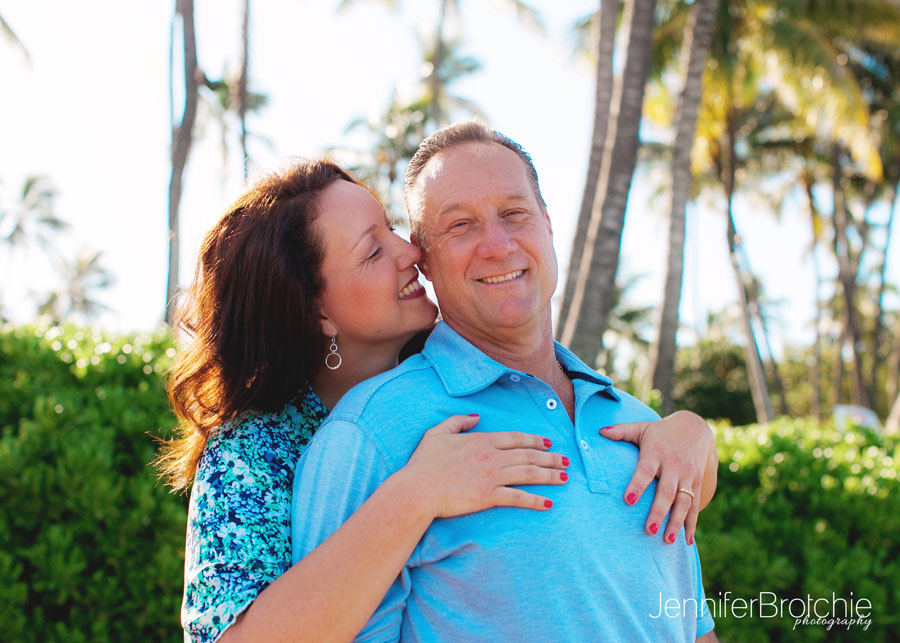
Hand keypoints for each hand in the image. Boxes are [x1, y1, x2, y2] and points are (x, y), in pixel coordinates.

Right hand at [399, 414, 568, 518]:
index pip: (515, 438)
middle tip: (566, 461)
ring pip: (528, 473)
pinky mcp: (488, 496)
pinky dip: (535, 500)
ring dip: (549, 475)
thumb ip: (457, 421)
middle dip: (550, 457)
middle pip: (528, 454)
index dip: (534, 439)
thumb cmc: (423, 463)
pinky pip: (518, 497)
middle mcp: (490, 456)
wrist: (416, 490)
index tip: (548, 442)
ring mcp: (491, 476)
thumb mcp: (437, 433)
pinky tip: (548, 503)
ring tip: (565, 478)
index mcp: (480, 440)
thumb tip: (475, 416)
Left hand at [599, 410, 717, 545]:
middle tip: (649, 530)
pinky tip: (687, 541)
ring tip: (668, 541)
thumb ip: (621, 431)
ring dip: (676, 522)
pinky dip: (692, 524)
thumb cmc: (661, 431)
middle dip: (658, 512)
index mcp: (656, 453)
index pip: (646, 471)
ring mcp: (688, 475)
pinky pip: (695, 505)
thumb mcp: (642, 427)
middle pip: (666, 491)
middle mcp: (674, 465)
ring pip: (683, 502)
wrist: (695, 428)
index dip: (637, 485)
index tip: (628, 501)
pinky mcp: (697, 482)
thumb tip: (600, 431)